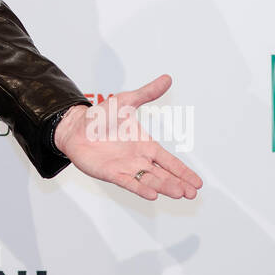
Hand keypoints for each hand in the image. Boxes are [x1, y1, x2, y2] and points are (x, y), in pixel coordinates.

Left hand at [53, 74, 201, 200]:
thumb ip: (147, 93)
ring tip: (179, 193)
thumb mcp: (125, 101)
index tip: (198, 182)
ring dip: (165, 187)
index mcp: (145, 145)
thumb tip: (166, 78)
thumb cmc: (100, 116)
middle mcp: (138, 159)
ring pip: (150, 180)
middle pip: (163, 174)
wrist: (75, 127)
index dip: (183, 171)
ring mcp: (126, 168)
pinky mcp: (111, 173)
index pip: (169, 161)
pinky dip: (141, 188)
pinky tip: (153, 195)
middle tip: (193, 192)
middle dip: (178, 183)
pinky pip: (129, 183)